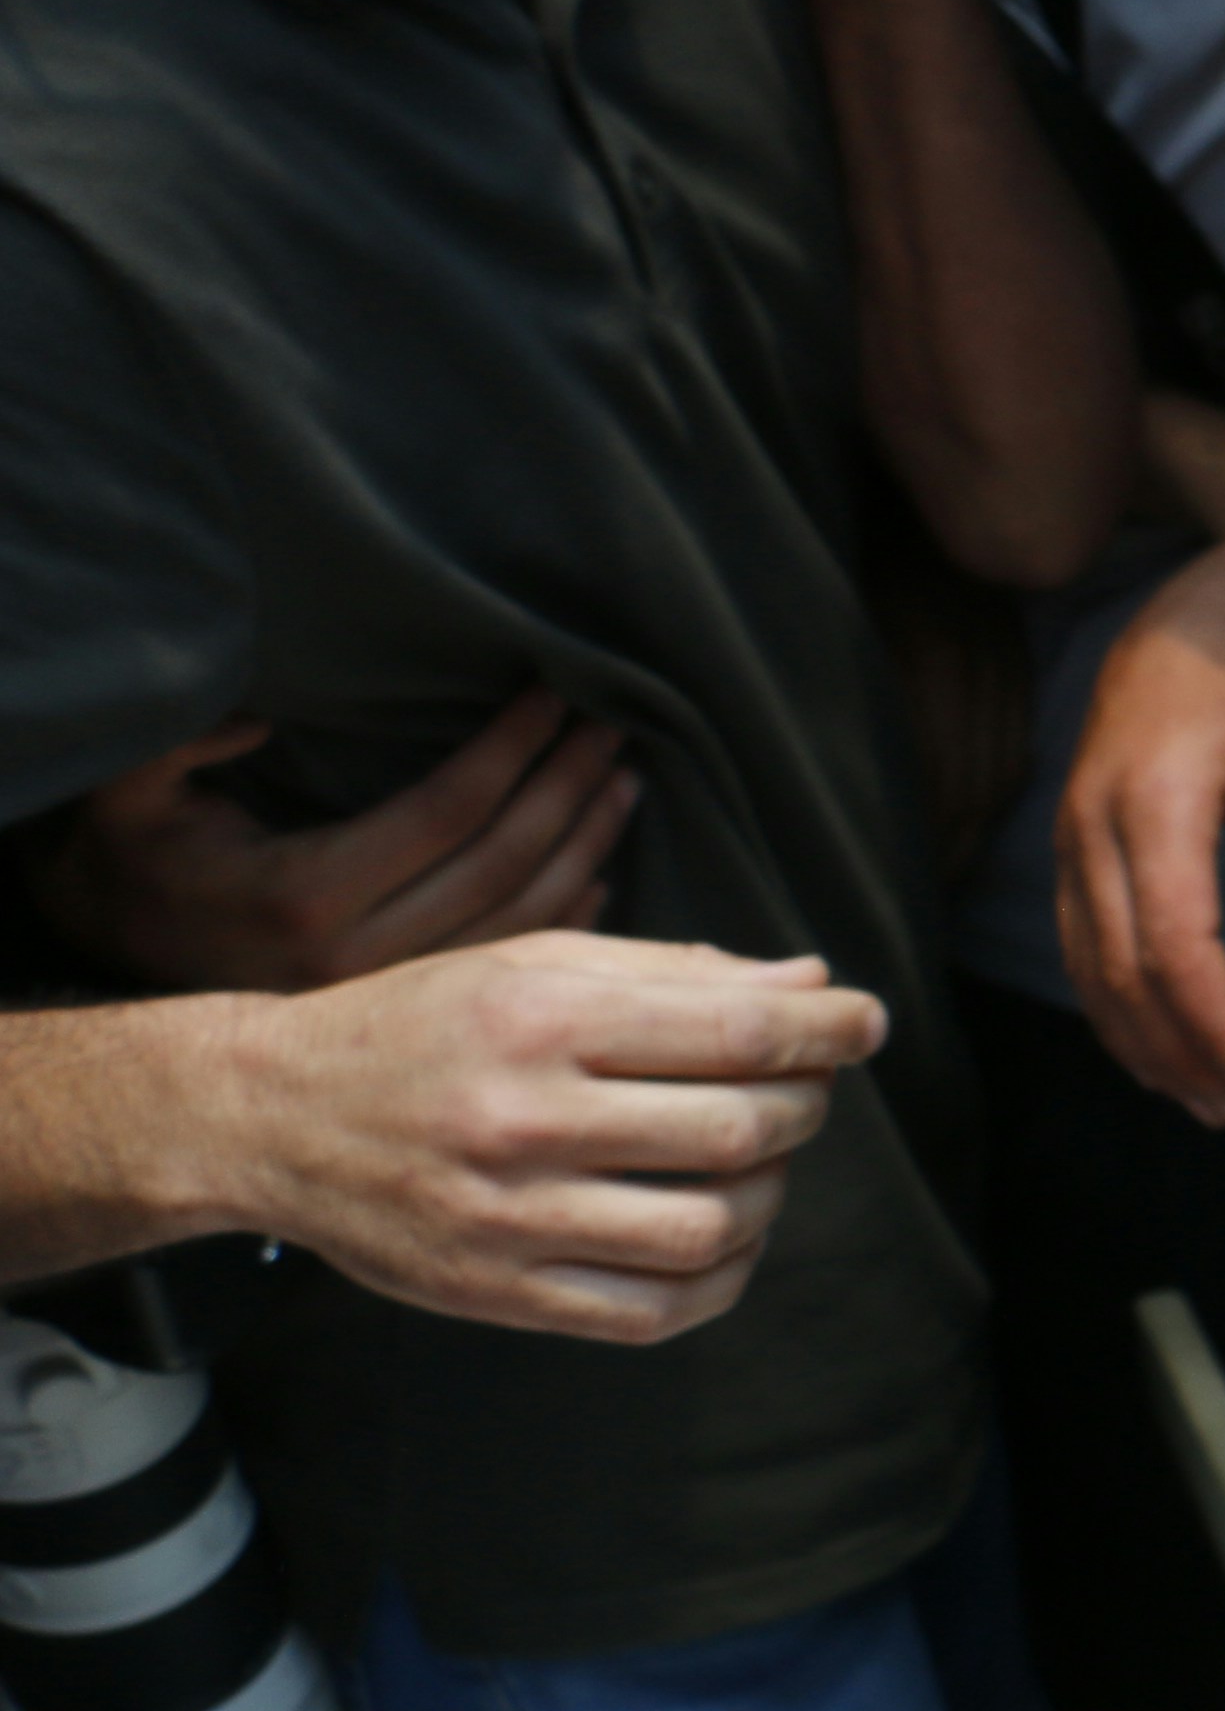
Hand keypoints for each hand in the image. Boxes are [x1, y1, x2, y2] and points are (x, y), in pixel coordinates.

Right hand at [21, 693, 634, 992]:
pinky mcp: (410, 1017)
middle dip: (568, 785)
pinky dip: (570, 918)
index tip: (556, 692)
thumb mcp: (130, 789)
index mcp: (303, 895)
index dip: (512, 747)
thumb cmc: (133, 859)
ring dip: (586, 845)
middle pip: (503, 862)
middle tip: (614, 724)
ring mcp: (393, 998)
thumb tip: (263, 715)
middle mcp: (359, 959)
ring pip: (524, 919)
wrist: (116, 967)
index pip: (447, 810)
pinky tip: (601, 871)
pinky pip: (512, 965)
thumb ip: (185, 741)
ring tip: (623, 781)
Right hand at [215, 932, 886, 1343]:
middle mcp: (524, 1119)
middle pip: (738, 1128)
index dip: (826, 1027)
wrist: (268, 1116)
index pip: (735, 1028)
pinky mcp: (500, 1292)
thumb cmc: (418, 1024)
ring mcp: (510, 1217)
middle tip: (802, 1087)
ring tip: (757, 1160)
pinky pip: (659, 1309)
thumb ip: (674, 971)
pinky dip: (724, 1276)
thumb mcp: (529, 964)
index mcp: (539, 1019)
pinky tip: (725, 1234)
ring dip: (771, 1192)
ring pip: (712, 1225)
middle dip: (803, 1105)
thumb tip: (811, 981)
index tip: (866, 1021)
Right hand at [1055, 532, 1224, 1124]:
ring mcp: (1069, 837)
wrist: (1196, 616)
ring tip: (1210, 1102)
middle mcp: (1092, 826)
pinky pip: (1081, 945)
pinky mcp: (1070, 846)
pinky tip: (1161, 1049)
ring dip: (1145, 1046)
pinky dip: (1117, 1009)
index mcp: (1155, 804)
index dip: (1216, 1028)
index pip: (1176, 949)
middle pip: (1124, 974)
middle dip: (1183, 1055)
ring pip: (1091, 970)